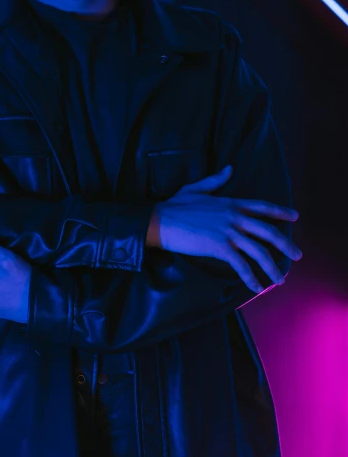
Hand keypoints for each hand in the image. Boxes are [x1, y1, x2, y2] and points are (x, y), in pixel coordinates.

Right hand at [148, 165, 301, 292]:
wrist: (159, 220)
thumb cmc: (173, 206)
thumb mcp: (195, 189)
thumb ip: (215, 181)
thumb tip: (229, 169)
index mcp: (230, 203)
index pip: (262, 206)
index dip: (280, 211)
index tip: (294, 216)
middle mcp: (235, 217)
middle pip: (269, 231)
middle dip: (286, 245)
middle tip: (297, 255)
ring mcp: (229, 233)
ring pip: (260, 251)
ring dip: (273, 267)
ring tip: (280, 279)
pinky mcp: (219, 248)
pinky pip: (241, 265)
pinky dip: (251, 278)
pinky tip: (257, 287)